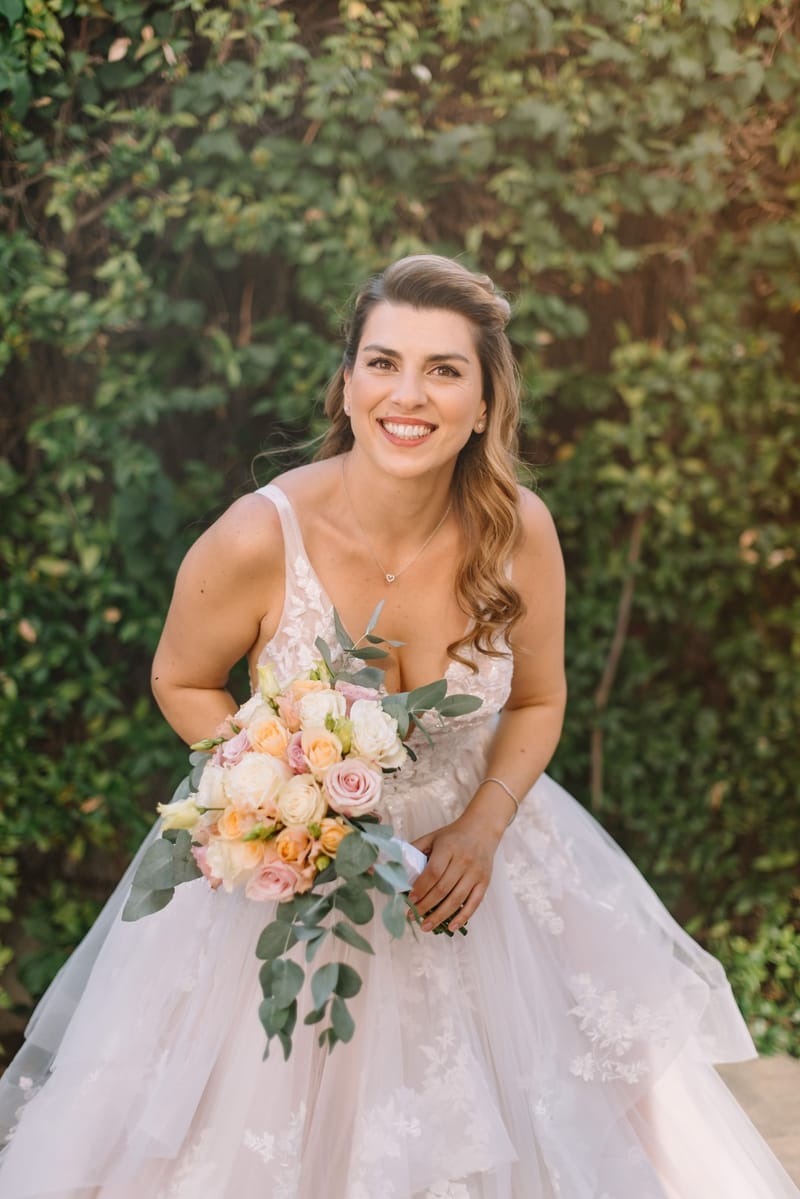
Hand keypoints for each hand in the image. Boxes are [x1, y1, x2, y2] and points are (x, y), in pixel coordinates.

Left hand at [409, 815, 500, 932]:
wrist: (482, 829)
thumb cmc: (454, 835)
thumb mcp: (433, 837)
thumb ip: (415, 849)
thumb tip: (396, 866)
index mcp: (448, 848)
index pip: (433, 872)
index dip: (421, 888)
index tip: (410, 900)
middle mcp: (463, 860)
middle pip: (443, 889)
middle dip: (426, 906)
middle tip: (412, 916)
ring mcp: (475, 872)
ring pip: (457, 899)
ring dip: (440, 916)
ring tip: (426, 926)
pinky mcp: (485, 882)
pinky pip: (474, 903)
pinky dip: (462, 917)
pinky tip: (450, 927)